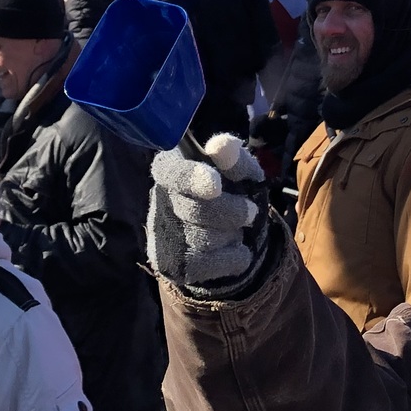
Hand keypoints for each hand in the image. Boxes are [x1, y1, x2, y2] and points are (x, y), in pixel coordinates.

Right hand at [148, 133, 268, 288]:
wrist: (233, 234)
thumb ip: (235, 158)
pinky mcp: (170, 264)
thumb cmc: (234, 193)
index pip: (173, 173)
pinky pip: (209, 264)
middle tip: (251, 213)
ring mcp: (161, 234)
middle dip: (232, 212)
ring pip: (203, 240)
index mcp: (171, 167)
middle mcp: (159, 200)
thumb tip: (221, 145)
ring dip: (232, 235)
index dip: (193, 178)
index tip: (216, 185)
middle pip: (196, 211)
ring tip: (234, 229)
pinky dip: (233, 257)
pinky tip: (232, 248)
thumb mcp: (242, 173)